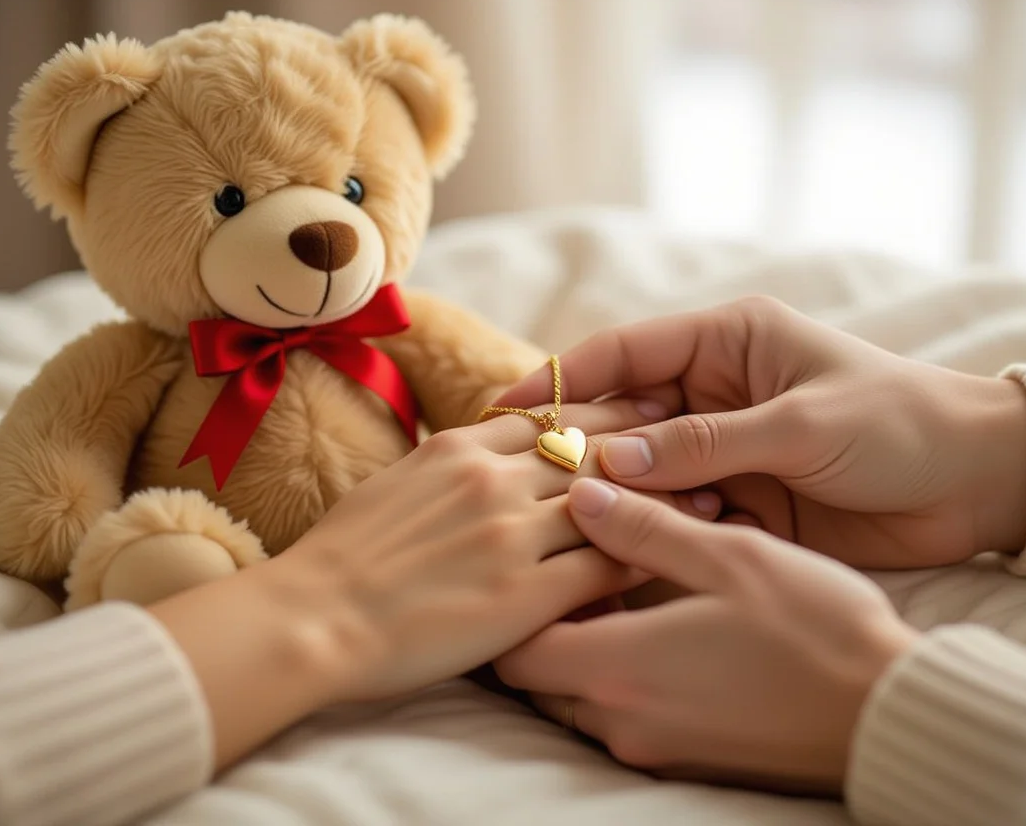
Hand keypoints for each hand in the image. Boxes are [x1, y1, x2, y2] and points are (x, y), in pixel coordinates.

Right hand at [277, 394, 715, 701]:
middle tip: (698, 438)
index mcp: (462, 448)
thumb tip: (487, 454)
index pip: (553, 414)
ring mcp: (511, 533)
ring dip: (666, 498)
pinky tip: (674, 557)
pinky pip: (603, 566)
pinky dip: (643, 556)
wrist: (313, 616)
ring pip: (610, 500)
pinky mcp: (523, 593)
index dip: (607, 410)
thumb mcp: (398, 484)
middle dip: (650, 441)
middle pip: (593, 447)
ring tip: (712, 496)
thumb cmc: (343, 557)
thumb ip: (453, 465)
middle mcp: (493, 478)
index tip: (646, 408)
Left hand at [495, 479, 918, 793]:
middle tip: (571, 569)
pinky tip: (660, 631)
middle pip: (539, 681)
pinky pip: (624, 718)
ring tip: (617, 592)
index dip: (514, 603)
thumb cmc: (816, 629)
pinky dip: (621, 678)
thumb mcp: (730, 557)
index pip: (513, 651)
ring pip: (580, 701)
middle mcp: (621, 721)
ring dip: (584, 651)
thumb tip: (582, 493)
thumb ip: (646, 529)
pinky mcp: (687, 760)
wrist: (888, 713)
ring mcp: (654, 748)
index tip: (536, 557)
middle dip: (543, 627)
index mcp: (618, 668)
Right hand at [496, 295, 1025, 569]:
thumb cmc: (899, 426)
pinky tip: (630, 551)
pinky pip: (678, 510)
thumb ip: (706, 443)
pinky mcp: (740, 497)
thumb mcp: (801, 426)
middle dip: (581, 447)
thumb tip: (609, 463)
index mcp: (729, 342)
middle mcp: (715, 389)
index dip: (561, 379)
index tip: (506, 411)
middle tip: (532, 486)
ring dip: (620, 495)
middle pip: (623, 414)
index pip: (624, 352)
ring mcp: (724, 447)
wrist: (976, 483)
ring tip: (580, 524)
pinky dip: (656, 527)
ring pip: (644, 470)